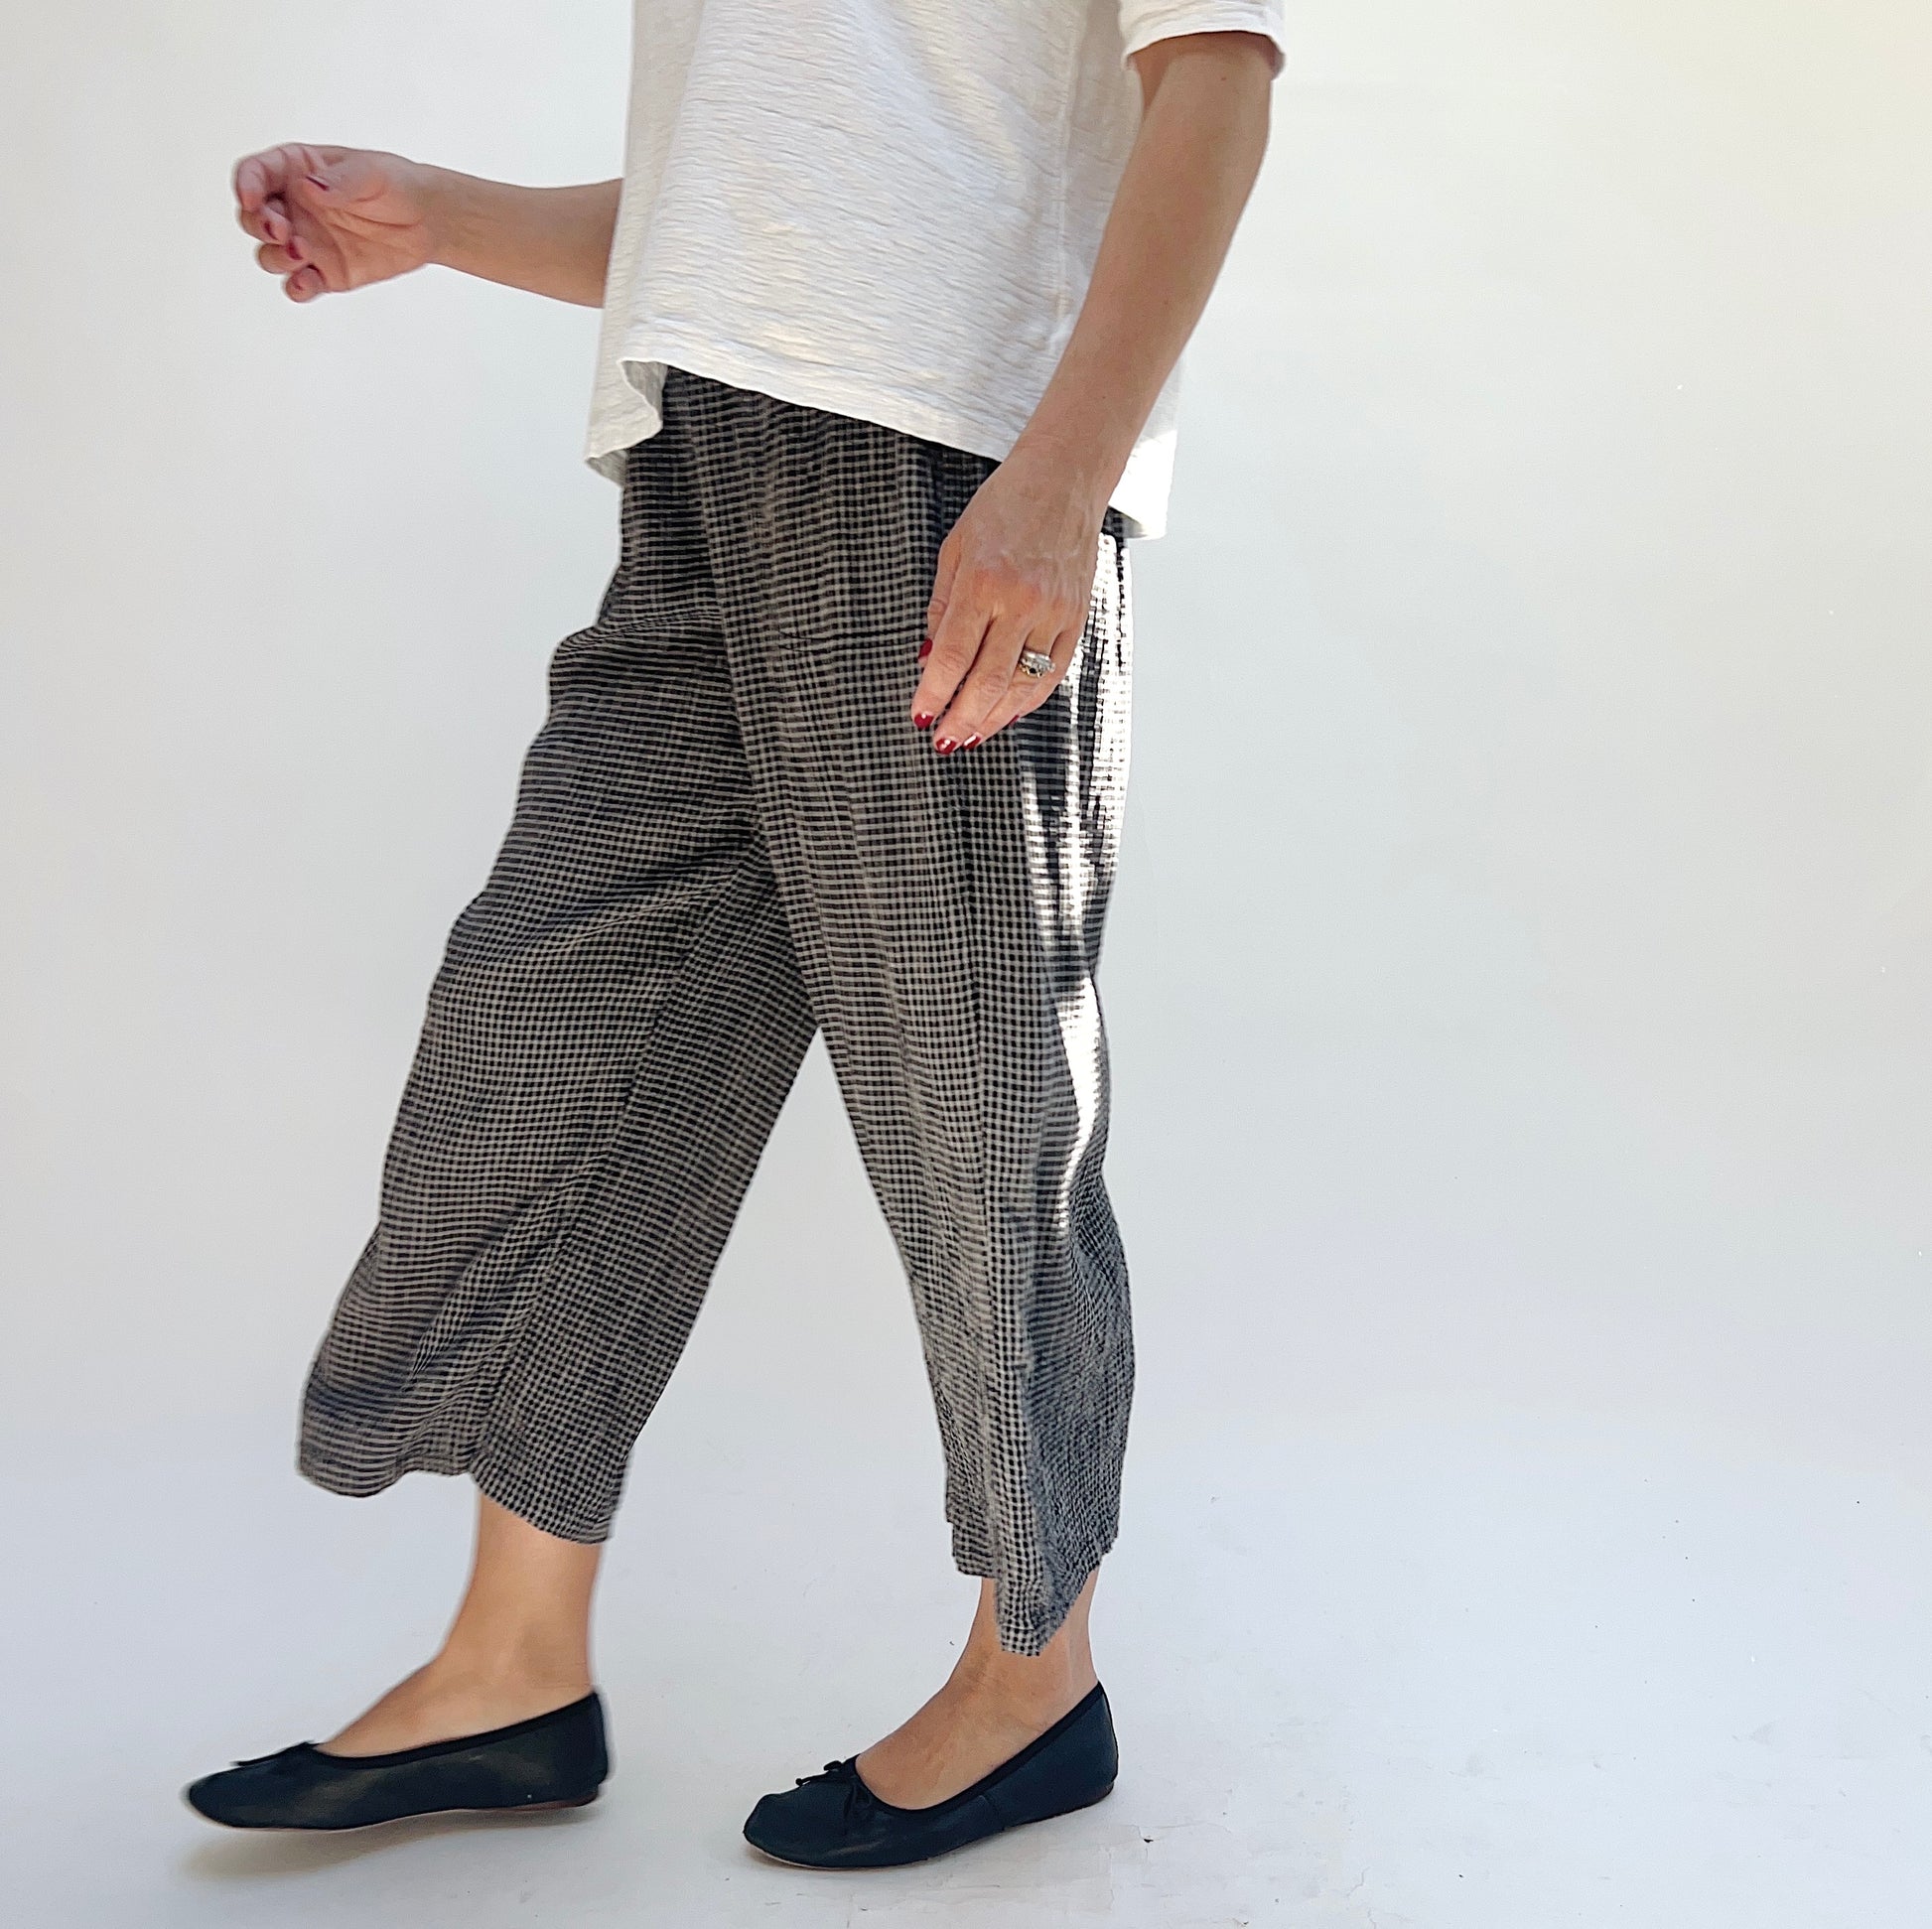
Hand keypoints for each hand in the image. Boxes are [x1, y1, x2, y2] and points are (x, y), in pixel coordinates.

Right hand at [232, 144, 436, 302]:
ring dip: (277, 257)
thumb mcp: (371, 172)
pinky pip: (299, 285)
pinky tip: (307, 282)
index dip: (246, 185)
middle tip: (281, 230)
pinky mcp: (325, 273)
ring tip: (302, 252)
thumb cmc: (396, 185)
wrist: (428, 221)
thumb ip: (340, 180)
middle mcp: (294, 207)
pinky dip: (297, 288)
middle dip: (257, 225)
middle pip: (253, 219)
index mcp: (296, 171)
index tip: (250, 199)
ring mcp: (306, 242)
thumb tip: (309, 187)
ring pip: (271, 255)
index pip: (256, 174)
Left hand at [911, 449, 1108, 753]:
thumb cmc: (1004, 507)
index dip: (935, 694)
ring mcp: (1054, 612)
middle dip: (962, 718)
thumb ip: (942, 606)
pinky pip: (1052, 672)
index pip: (954, 656)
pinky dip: (1028, 698)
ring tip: (972, 735)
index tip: (921, 716)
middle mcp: (1022, 600)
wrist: (1064, 479)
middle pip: (988, 680)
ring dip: (994, 717)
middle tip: (944, 741)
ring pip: (1022, 684)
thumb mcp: (955, 547)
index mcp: (983, 580)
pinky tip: (1008, 712)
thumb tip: (930, 660)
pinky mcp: (1076, 617)